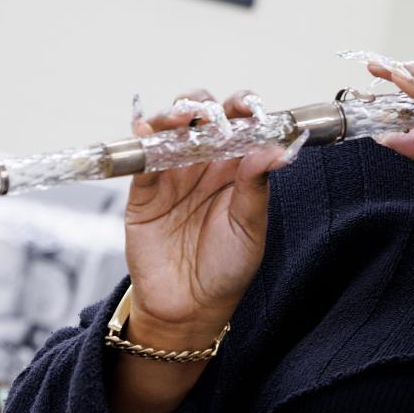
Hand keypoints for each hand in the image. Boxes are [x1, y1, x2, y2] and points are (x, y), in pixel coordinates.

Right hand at [124, 89, 302, 344]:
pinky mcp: (144, 191)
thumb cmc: (228, 267)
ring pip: (169, 130)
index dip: (242, 108)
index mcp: (237, 167)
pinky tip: (146, 130)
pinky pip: (141, 159)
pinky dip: (142, 141)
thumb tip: (272, 149)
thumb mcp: (250, 227)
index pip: (241, 125)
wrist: (189, 307)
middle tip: (210, 115)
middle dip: (203, 105)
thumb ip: (256, 186)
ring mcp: (173, 174)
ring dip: (173, 115)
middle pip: (201, 118)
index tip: (247, 106)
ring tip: (180, 119)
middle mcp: (205, 164)